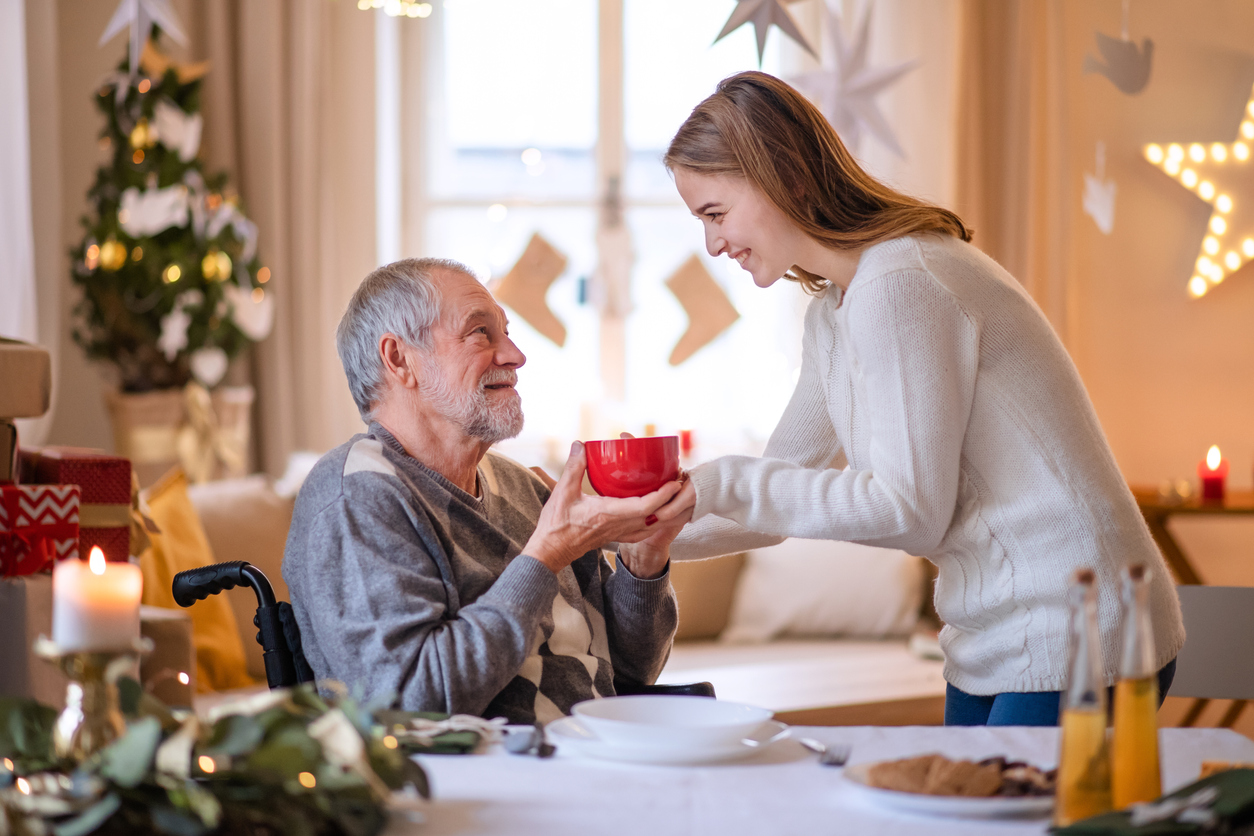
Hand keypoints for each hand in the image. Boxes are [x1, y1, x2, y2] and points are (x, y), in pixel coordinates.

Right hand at [523, 442, 682, 574]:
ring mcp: (619, 534)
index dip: (662, 495)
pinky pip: (642, 532)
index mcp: (609, 514)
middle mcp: (619, 526)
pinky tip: (656, 517)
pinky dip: (653, 523)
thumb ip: (574, 467)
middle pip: (655, 515)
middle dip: (670, 501)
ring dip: (666, 513)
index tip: (674, 482)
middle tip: (680, 484)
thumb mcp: (562, 491)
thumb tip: (580, 444)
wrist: (551, 550)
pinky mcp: (615, 537)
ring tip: (675, 499)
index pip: (644, 506)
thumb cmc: (556, 523)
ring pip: (651, 526)